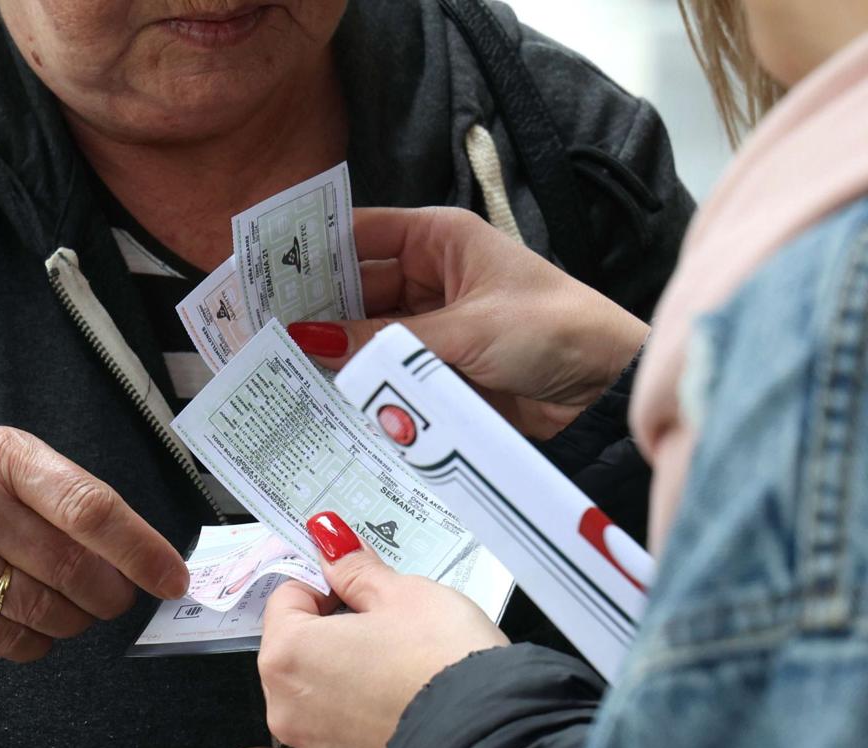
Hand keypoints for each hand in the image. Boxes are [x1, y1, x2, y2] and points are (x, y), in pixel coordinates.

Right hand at [0, 425, 187, 660]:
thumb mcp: (3, 454)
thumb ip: (64, 494)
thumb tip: (134, 552)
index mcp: (6, 457)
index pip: (90, 508)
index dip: (140, 549)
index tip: (172, 577)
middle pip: (72, 570)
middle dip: (112, 594)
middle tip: (119, 596)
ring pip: (44, 611)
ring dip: (78, 620)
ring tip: (77, 606)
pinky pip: (5, 641)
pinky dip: (38, 642)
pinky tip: (38, 626)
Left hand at [256, 512, 508, 747]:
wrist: (493, 747)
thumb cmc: (446, 665)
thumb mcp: (405, 594)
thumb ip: (356, 568)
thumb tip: (329, 540)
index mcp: (289, 654)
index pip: (288, 598)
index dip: (328, 587)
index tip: (361, 590)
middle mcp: (289, 710)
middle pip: (298, 652)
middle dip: (336, 635)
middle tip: (390, 629)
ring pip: (322, 699)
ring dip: (350, 681)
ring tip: (405, 672)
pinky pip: (347, 741)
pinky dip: (369, 724)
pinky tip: (408, 710)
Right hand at [287, 207, 649, 438]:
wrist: (606, 391)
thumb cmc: (553, 329)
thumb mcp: (464, 328)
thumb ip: (385, 339)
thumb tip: (312, 339)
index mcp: (438, 240)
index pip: (358, 234)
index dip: (309, 250)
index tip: (263, 271)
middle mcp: (428, 278)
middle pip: (354, 289)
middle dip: (314, 310)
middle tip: (261, 331)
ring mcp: (430, 326)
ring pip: (365, 335)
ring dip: (334, 351)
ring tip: (282, 366)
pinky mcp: (436, 370)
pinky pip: (386, 373)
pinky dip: (360, 383)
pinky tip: (324, 394)